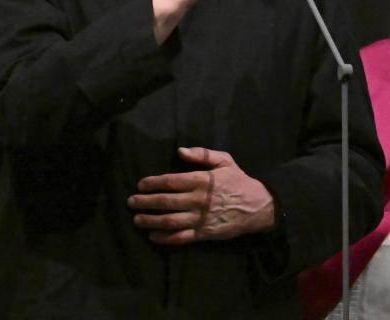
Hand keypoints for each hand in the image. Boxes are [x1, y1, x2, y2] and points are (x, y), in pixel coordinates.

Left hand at [127, 146, 274, 244]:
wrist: (259, 207)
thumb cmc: (239, 181)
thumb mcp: (225, 160)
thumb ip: (202, 154)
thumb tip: (180, 151)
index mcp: (202, 180)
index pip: (171, 181)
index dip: (152, 183)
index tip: (140, 184)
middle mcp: (199, 200)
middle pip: (166, 202)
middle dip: (145, 202)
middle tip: (131, 202)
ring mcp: (201, 218)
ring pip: (170, 221)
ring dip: (150, 221)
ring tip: (137, 219)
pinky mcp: (204, 233)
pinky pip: (181, 238)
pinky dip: (165, 238)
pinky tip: (153, 236)